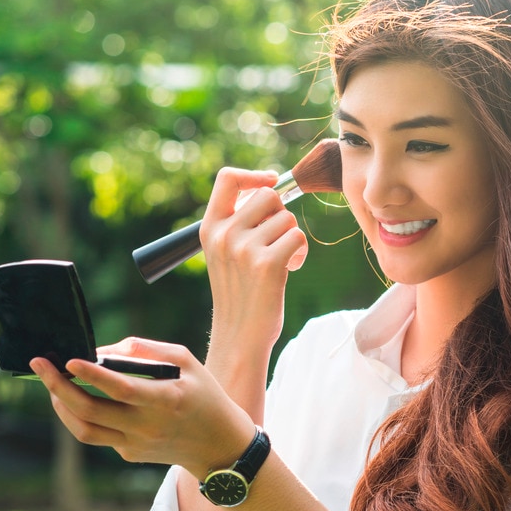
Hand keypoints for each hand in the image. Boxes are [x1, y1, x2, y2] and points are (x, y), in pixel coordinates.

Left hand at [30, 337, 254, 479]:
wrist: (218, 444)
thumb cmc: (204, 394)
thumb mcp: (187, 362)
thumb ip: (148, 350)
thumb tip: (104, 350)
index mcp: (166, 399)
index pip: (121, 388)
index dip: (92, 374)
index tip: (69, 359)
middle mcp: (148, 426)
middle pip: (90, 411)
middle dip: (58, 386)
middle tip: (40, 365)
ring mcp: (136, 444)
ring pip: (84, 430)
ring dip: (61, 406)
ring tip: (53, 385)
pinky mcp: (129, 454)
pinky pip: (97, 436)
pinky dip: (81, 416)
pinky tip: (77, 400)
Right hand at [200, 168, 308, 361]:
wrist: (240, 335)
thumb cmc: (240, 292)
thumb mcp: (226, 252)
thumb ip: (240, 221)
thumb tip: (273, 185)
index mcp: (209, 228)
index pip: (227, 178)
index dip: (254, 175)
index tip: (271, 181)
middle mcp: (224, 235)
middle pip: (268, 195)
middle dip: (281, 214)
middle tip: (276, 240)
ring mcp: (245, 249)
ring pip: (287, 218)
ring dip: (292, 237)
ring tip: (281, 260)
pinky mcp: (268, 264)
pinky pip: (298, 236)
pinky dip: (301, 252)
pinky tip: (290, 268)